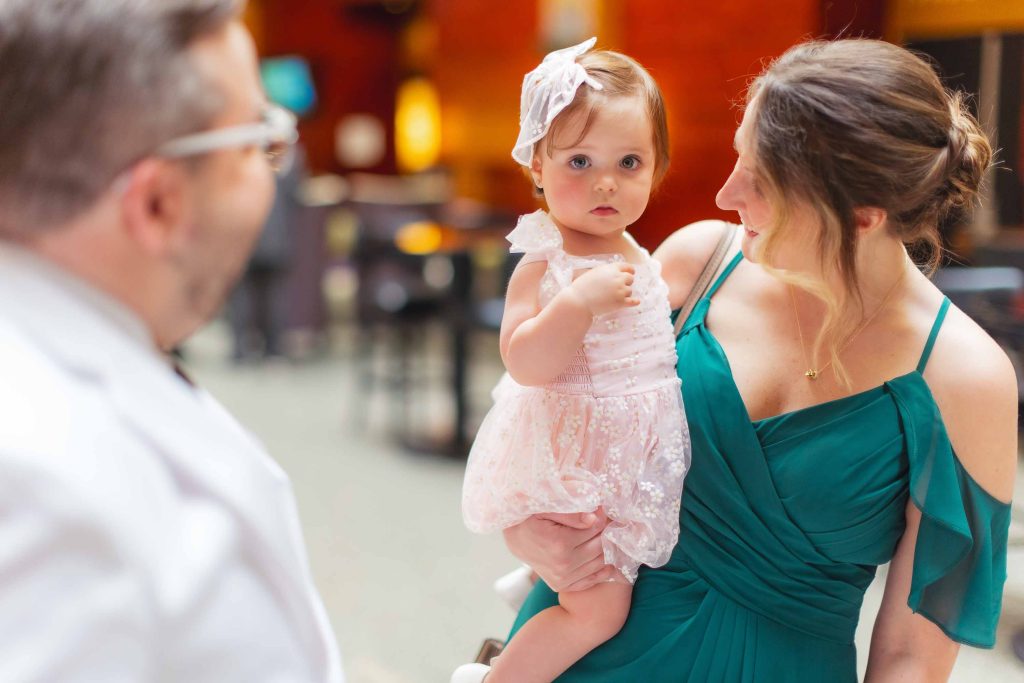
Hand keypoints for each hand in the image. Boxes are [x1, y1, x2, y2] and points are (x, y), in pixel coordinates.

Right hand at [502, 509, 616, 591]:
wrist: (515, 536)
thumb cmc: (529, 516)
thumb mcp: (546, 506)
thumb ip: (571, 511)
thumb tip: (594, 518)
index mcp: (560, 543)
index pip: (596, 528)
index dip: (601, 516)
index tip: (600, 507)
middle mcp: (563, 565)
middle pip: (600, 546)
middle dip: (605, 531)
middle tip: (603, 520)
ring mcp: (562, 578)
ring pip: (600, 562)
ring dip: (605, 547)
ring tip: (599, 533)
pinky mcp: (561, 585)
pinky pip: (592, 579)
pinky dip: (602, 569)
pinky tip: (600, 555)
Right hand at [569, 263, 638, 315]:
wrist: (578, 301)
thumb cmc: (581, 287)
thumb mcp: (594, 272)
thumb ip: (606, 272)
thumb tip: (613, 273)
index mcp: (611, 269)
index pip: (627, 267)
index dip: (629, 270)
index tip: (631, 273)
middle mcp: (618, 278)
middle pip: (630, 278)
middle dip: (627, 282)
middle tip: (620, 287)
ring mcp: (620, 291)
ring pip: (630, 291)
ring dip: (625, 293)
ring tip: (615, 296)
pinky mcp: (620, 303)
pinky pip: (633, 301)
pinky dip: (635, 301)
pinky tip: (636, 301)